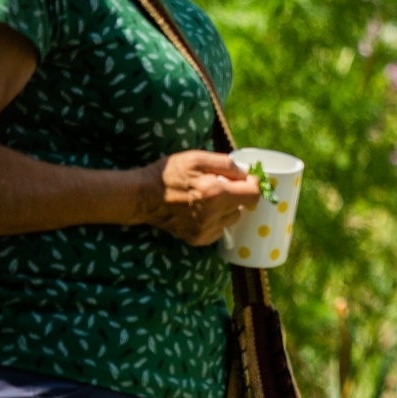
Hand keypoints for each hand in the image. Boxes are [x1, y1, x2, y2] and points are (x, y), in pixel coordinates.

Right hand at [137, 150, 259, 245]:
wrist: (142, 196)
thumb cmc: (170, 173)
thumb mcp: (197, 158)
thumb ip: (226, 164)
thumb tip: (246, 173)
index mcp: (215, 193)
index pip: (253, 195)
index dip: (252, 185)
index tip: (245, 179)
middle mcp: (213, 215)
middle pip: (243, 207)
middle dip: (237, 195)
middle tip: (220, 186)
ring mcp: (205, 230)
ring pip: (231, 219)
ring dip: (226, 208)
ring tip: (208, 198)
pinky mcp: (197, 239)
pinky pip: (219, 230)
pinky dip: (216, 220)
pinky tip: (201, 210)